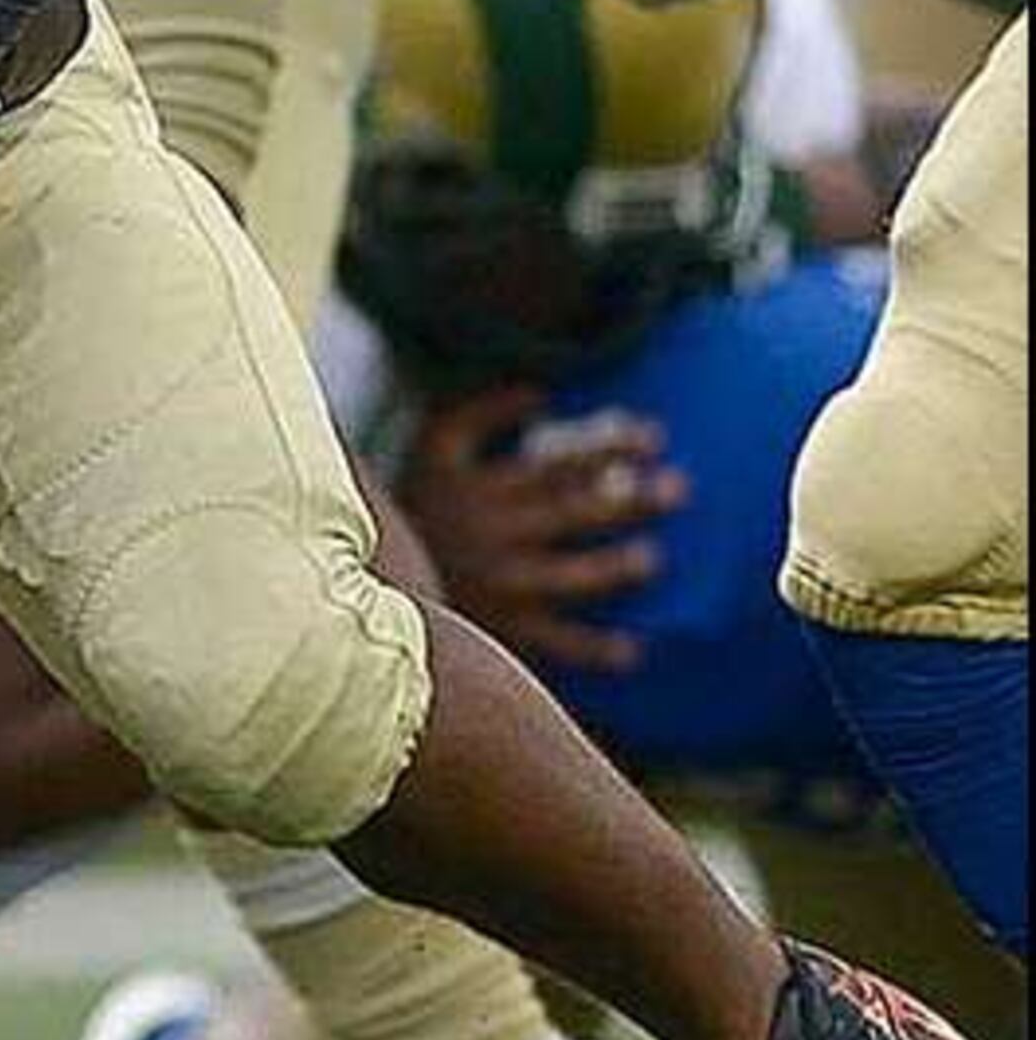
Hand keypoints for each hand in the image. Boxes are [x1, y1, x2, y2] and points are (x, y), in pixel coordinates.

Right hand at [399, 388, 686, 676]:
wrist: (360, 581)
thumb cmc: (410, 509)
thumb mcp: (431, 451)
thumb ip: (480, 415)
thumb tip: (539, 388)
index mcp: (477, 487)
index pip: (556, 460)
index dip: (609, 447)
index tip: (652, 437)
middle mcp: (490, 532)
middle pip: (573, 511)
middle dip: (630, 498)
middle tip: (678, 489)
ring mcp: (495, 582)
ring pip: (570, 574)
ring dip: (616, 566)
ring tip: (650, 559)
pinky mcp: (497, 626)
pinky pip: (553, 641)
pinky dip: (595, 649)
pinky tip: (632, 650)